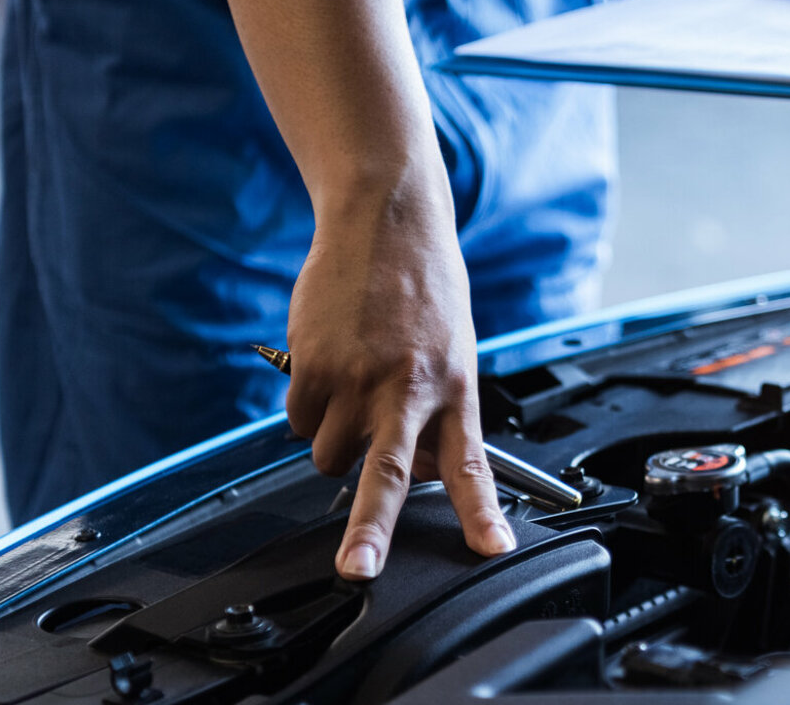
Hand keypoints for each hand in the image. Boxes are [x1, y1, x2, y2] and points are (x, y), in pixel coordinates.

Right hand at [284, 182, 515, 580]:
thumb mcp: (452, 352)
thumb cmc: (424, 288)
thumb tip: (407, 473)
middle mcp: (406, 388)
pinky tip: (329, 369)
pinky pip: (297, 423)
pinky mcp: (311, 367)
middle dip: (368, 530)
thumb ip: (434, 414)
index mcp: (453, 387)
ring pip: (329, 456)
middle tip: (358, 568)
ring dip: (335, 442)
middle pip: (385, 475)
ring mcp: (355, 378)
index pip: (470, 463)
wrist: (384, 221)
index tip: (491, 548)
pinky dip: (307, 410)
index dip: (480, 512)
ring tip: (354, 390)